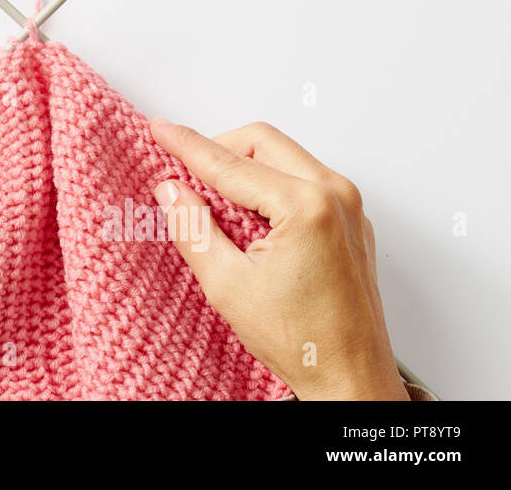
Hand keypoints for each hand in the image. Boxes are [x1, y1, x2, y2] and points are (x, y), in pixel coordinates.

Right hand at [150, 119, 407, 400]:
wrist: (350, 379)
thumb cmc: (303, 342)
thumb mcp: (228, 285)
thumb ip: (193, 228)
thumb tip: (171, 190)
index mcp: (306, 207)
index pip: (230, 164)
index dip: (187, 146)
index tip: (160, 130)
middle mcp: (335, 195)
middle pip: (262, 142)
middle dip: (218, 149)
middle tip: (183, 169)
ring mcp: (348, 206)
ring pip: (284, 156)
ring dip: (244, 167)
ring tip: (213, 200)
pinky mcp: (350, 220)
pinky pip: (303, 178)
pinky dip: (269, 183)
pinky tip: (247, 216)